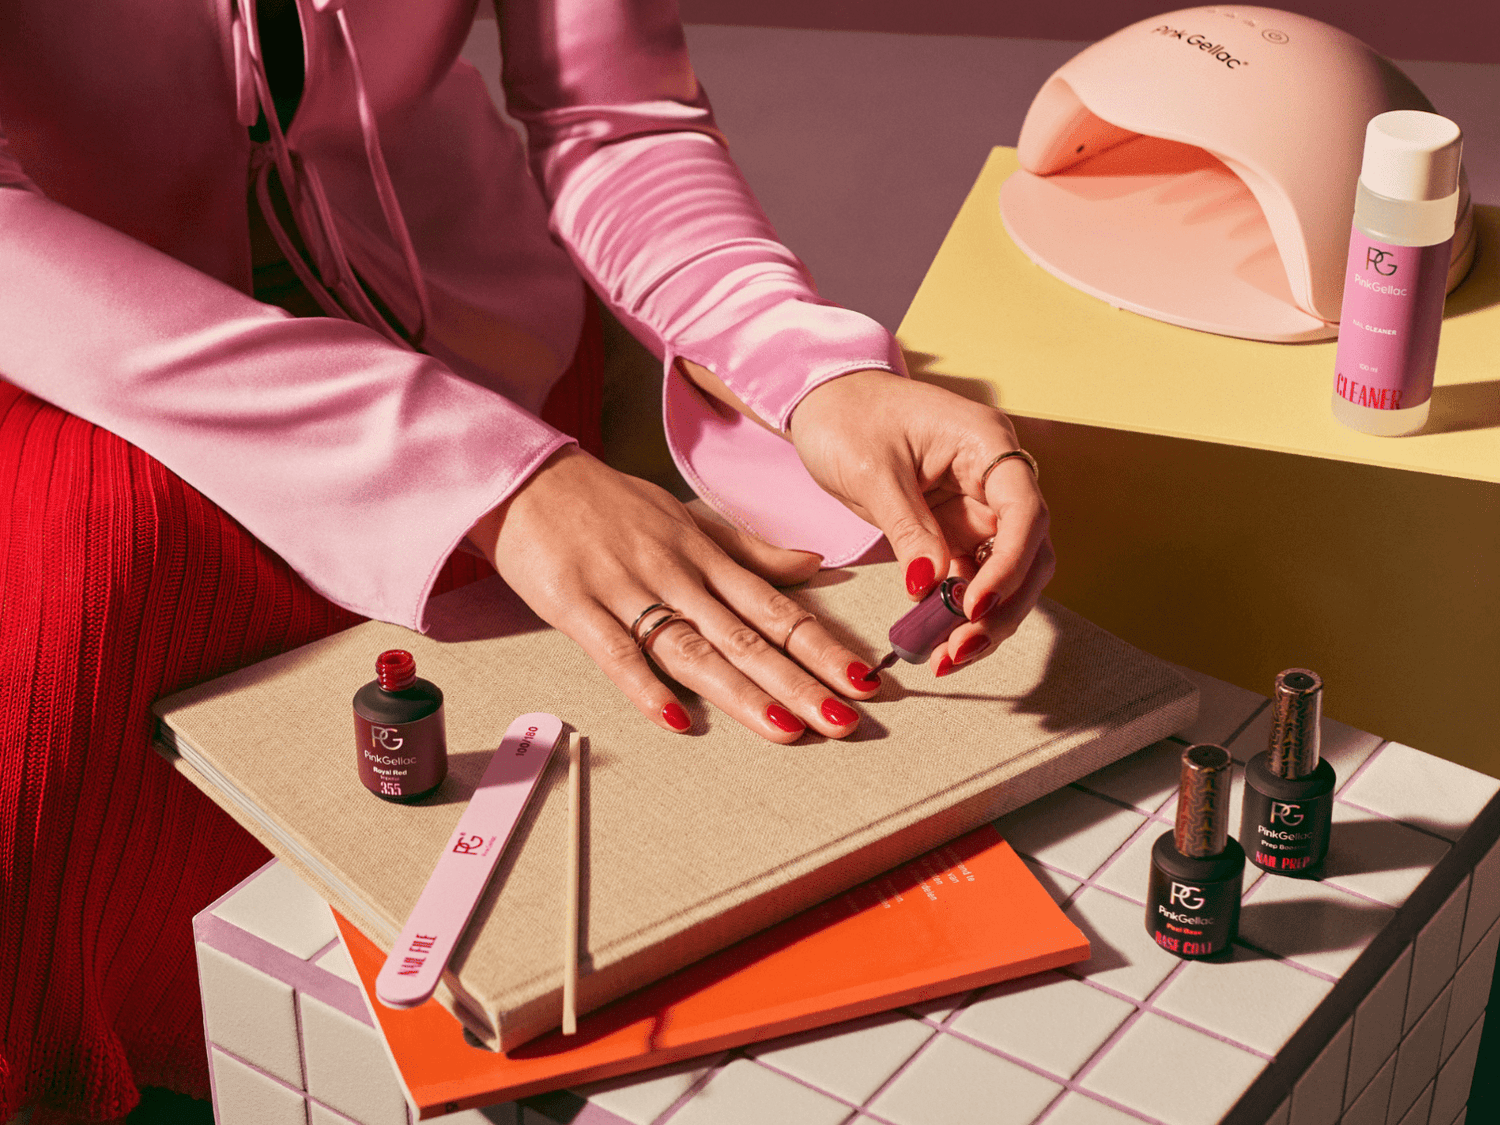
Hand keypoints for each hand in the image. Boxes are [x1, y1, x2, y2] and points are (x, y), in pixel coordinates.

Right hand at [465, 446, 885, 741]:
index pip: (777, 609)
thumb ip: (749, 551)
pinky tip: (675, 719)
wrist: (528, 479)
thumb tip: (813, 566)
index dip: (823, 646)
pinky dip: (644, 686)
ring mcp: (627, 589)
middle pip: (747, 636)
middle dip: (801, 681)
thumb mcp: (688, 519)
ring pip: (693, 647)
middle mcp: (676, 574)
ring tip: (786, 728)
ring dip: (742, 691)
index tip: (865, 679)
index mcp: (706, 556)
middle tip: (845, 721)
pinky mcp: (576, 605)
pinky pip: (615, 651)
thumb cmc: (611, 504)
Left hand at [788, 369, 1052, 675]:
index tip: (976, 606)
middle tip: (960, 647)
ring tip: (947, 656)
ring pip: (1005, 573)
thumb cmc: (849, 416)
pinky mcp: (956, 529)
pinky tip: (937, 640)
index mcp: (987, 443)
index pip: (1025, 511)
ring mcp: (978, 505)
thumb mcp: (873, 474)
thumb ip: (908, 530)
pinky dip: (958, 610)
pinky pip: (971, 577)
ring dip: (983, 618)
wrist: (824, 401)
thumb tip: (931, 586)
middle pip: (1028, 551)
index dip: (1010, 564)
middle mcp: (994, 476)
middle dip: (1002, 606)